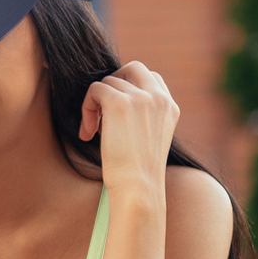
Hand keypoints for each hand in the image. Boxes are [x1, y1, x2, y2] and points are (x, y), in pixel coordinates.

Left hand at [78, 61, 179, 201]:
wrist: (138, 189)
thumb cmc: (138, 175)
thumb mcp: (148, 141)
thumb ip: (142, 117)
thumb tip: (114, 101)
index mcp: (170, 107)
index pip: (151, 79)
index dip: (130, 91)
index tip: (118, 117)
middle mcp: (159, 98)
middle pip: (132, 69)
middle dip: (114, 86)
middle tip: (103, 113)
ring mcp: (141, 97)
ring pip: (108, 81)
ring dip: (96, 104)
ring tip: (94, 132)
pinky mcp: (119, 102)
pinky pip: (95, 89)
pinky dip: (87, 109)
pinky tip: (88, 133)